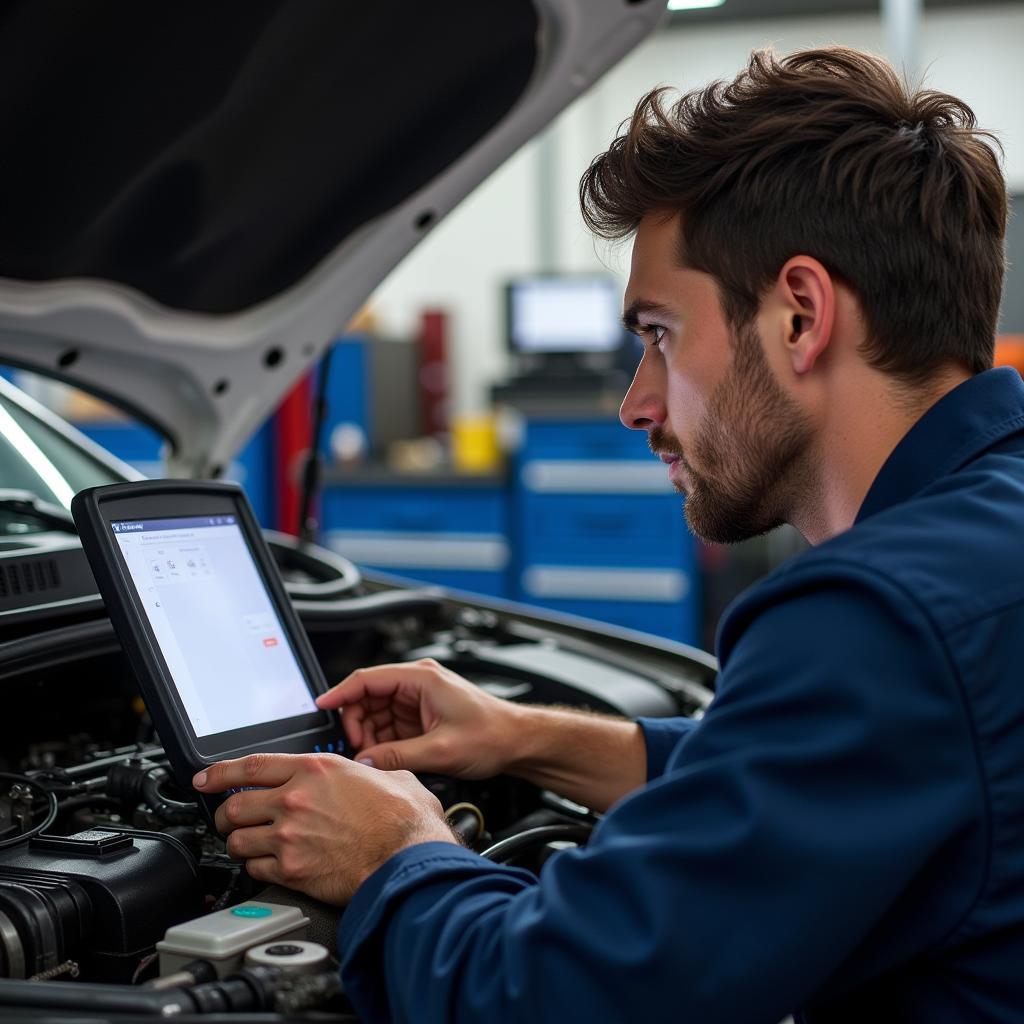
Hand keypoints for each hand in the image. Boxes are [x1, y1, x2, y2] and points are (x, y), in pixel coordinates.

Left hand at [193, 752, 455, 904]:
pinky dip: (256, 868)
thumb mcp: (389, 776)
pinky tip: (268, 866)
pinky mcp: (291, 870)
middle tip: (228, 819)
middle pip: (233, 805)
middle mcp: (295, 800)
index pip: (251, 766)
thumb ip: (366, 771)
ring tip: (247, 845)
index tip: (205, 777)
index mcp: (316, 770)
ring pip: (237, 840)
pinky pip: (254, 869)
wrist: (407, 858)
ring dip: (238, 843)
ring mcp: (289, 836)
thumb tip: (368, 771)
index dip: (219, 771)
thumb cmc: (404, 820)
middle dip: (224, 814)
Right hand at [317, 658, 517, 777]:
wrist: (518, 742)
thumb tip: (365, 762)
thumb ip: (397, 756)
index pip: (367, 679)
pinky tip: (385, 756)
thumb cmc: (492, 735)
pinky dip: (383, 740)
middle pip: (368, 696)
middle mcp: (418, 683)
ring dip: (370, 734)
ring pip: (377, 712)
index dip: (340, 693)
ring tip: (373, 757)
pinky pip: (390, 724)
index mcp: (421, 678)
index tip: (321, 708)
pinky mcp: (422, 715)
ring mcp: (419, 699)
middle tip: (356, 749)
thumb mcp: (440, 750)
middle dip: (357, 722)